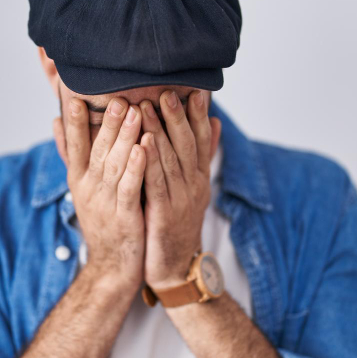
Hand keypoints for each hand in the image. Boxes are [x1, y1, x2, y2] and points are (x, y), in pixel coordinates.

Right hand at [53, 97, 145, 294]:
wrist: (112, 266)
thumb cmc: (102, 220)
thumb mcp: (81, 186)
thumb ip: (71, 153)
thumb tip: (56, 121)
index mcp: (78, 179)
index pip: (74, 146)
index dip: (76, 124)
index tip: (77, 99)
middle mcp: (89, 189)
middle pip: (97, 150)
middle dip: (107, 123)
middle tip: (117, 97)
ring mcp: (105, 203)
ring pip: (114, 165)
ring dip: (125, 138)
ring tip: (135, 113)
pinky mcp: (125, 217)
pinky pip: (130, 188)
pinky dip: (136, 167)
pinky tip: (145, 148)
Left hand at [138, 89, 220, 290]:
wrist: (173, 269)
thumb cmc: (176, 225)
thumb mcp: (192, 189)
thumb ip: (200, 157)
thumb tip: (215, 122)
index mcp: (199, 179)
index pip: (202, 140)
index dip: (198, 114)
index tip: (195, 88)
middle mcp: (193, 186)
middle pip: (188, 145)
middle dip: (177, 116)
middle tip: (167, 89)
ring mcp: (180, 201)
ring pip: (171, 160)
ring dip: (160, 131)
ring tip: (148, 107)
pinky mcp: (163, 215)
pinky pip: (156, 184)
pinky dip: (150, 162)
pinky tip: (142, 143)